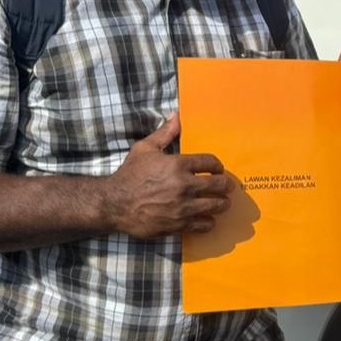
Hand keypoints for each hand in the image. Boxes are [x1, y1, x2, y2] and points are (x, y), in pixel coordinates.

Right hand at [99, 114, 232, 237]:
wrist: (113, 204)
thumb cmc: (129, 174)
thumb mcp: (144, 149)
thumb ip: (164, 133)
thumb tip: (176, 116)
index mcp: (177, 165)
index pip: (210, 162)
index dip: (218, 166)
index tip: (218, 170)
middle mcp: (183, 186)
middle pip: (219, 185)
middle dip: (226, 185)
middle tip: (226, 187)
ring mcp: (182, 207)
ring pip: (216, 206)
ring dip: (222, 203)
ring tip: (222, 202)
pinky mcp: (178, 225)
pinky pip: (204, 224)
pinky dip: (209, 221)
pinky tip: (208, 218)